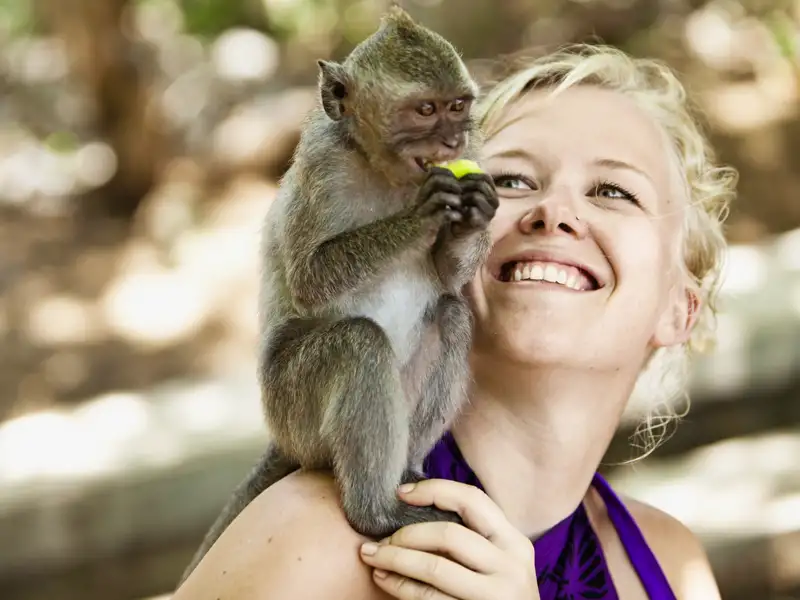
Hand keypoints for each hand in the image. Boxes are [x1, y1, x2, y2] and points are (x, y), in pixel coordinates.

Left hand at [359, 479, 539, 599]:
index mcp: (514, 541)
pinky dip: (401, 586)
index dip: (434, 490)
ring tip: (372, 556)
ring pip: (435, 567)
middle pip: (449, 534)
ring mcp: (495, 595)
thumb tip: (415, 508)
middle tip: (382, 539)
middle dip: (407, 534)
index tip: (401, 493)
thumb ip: (474, 538)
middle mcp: (510, 565)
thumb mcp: (499, 561)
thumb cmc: (499, 594)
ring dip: (395, 559)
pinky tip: (385, 579)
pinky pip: (429, 598)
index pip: (473, 500)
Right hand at [413, 168, 463, 235]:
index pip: (433, 173)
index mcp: (422, 194)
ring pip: (438, 196)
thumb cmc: (416, 225)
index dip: (448, 174)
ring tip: (460, 206)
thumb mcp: (424, 208)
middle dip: (452, 183)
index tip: (457, 183)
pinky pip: (441, 215)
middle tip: (461, 193)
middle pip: (436, 180)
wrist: (399, 244)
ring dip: (454, 199)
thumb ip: (434, 197)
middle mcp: (421, 200)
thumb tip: (452, 187)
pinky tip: (458, 218)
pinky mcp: (426, 226)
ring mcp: (422, 212)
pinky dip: (453, 214)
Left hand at [451, 172, 497, 236]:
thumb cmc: (460, 209)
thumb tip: (456, 165)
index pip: (485, 177)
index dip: (470, 176)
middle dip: (465, 186)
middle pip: (481, 185)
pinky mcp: (482, 224)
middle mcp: (494, 202)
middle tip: (453, 191)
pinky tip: (454, 210)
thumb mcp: (464, 193)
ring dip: (462, 197)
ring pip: (476, 196)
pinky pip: (472, 211)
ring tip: (453, 200)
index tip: (457, 180)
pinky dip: (461, 209)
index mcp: (492, 192)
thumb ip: (465, 181)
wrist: (457, 231)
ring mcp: (489, 214)